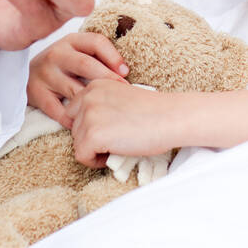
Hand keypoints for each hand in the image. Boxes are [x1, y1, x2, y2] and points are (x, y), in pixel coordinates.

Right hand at [27, 31, 128, 127]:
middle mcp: (56, 54)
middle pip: (86, 65)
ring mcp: (45, 74)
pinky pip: (58, 110)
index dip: (113, 57)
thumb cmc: (65, 64)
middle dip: (108, 79)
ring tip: (109, 110)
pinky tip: (85, 121)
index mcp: (71, 41)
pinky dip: (73, 118)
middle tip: (123, 92)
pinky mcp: (36, 93)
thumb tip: (125, 72)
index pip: (96, 42)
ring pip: (73, 89)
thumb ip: (98, 56)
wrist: (28, 74)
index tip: (126, 72)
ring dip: (92, 101)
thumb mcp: (79, 52)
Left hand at [67, 79, 184, 168]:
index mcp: (94, 85)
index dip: (92, 125)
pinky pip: (82, 156)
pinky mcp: (93, 135)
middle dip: (91, 138)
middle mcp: (87, 97)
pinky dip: (97, 161)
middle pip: (74, 128)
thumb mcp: (121, 97)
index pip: (75, 112)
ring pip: (77, 143)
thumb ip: (101, 105)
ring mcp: (88, 116)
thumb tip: (86, 127)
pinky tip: (117, 152)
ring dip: (95, 150)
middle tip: (117, 138)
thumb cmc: (154, 111)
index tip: (112, 128)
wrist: (172, 117)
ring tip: (120, 145)